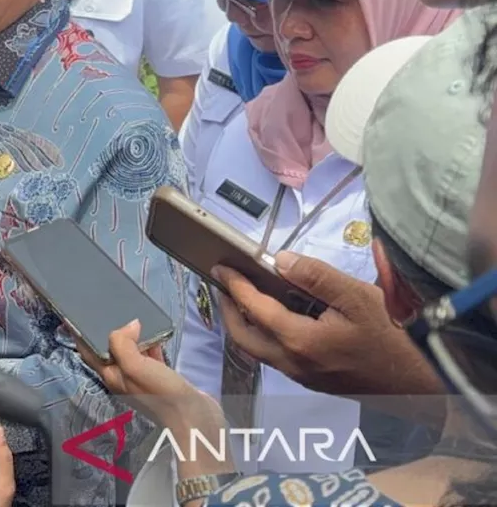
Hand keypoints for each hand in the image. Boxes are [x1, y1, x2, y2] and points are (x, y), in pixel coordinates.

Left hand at [74, 320, 217, 429]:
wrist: (196, 418)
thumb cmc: (162, 394)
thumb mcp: (136, 367)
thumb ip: (123, 344)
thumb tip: (129, 324)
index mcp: (112, 376)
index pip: (89, 352)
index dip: (80, 335)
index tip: (74, 315)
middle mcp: (124, 377)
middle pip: (110, 349)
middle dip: (107, 331)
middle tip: (105, 308)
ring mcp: (143, 377)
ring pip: (131, 351)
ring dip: (130, 335)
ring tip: (130, 312)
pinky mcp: (161, 376)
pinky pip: (150, 354)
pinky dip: (150, 342)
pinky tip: (155, 330)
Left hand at [216, 252, 446, 398]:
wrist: (421, 381)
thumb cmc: (393, 336)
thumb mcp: (357, 297)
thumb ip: (316, 277)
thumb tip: (281, 261)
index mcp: (299, 341)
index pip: (255, 309)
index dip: (235, 285)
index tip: (221, 268)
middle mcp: (293, 363)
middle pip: (244, 338)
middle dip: (228, 309)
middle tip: (224, 284)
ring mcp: (301, 376)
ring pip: (258, 351)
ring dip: (245, 324)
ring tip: (244, 297)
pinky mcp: (312, 381)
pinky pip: (275, 357)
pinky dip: (264, 335)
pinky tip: (276, 317)